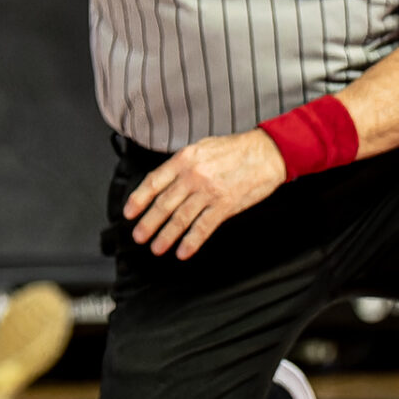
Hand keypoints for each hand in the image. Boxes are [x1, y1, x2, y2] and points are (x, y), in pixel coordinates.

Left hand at [123, 129, 287, 258]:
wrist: (268, 153)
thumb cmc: (238, 149)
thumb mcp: (203, 147)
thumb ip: (184, 163)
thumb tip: (167, 179)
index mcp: (185, 159)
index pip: (153, 182)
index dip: (138, 199)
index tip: (130, 213)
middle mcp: (193, 176)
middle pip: (163, 204)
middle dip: (148, 223)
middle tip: (139, 236)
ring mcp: (209, 191)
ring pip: (180, 218)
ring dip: (166, 236)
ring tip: (157, 248)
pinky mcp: (225, 205)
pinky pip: (203, 227)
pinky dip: (191, 242)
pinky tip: (183, 251)